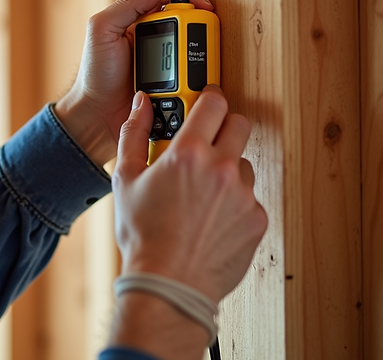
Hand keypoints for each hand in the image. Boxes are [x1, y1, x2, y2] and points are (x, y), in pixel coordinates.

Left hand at [54, 0, 212, 164]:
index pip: (172, 0)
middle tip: (209, 33)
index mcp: (141, 21)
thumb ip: (128, 4)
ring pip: (196, 51)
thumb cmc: (94, 74)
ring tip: (205, 58)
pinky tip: (202, 78)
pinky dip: (201, 76)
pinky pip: (195, 78)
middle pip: (190, 24)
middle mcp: (158, 39)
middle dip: (203, 25)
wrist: (96, 116)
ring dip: (204, 52)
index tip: (204, 6)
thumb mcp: (102, 30)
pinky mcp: (175, 86)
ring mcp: (168, 63)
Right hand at [112, 86, 266, 302]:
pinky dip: (234, 202)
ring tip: (203, 191)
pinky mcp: (256, 218)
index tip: (206, 101)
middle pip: (239, 124)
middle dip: (224, 127)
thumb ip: (134, 134)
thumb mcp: (125, 179)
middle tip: (208, 140)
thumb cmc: (144, 237)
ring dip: (228, 169)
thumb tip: (140, 105)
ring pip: (244, 163)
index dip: (209, 98)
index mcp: (188, 153)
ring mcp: (243, 194)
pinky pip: (250, 198)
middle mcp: (220, 168)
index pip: (213, 103)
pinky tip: (212, 217)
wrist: (168, 284)